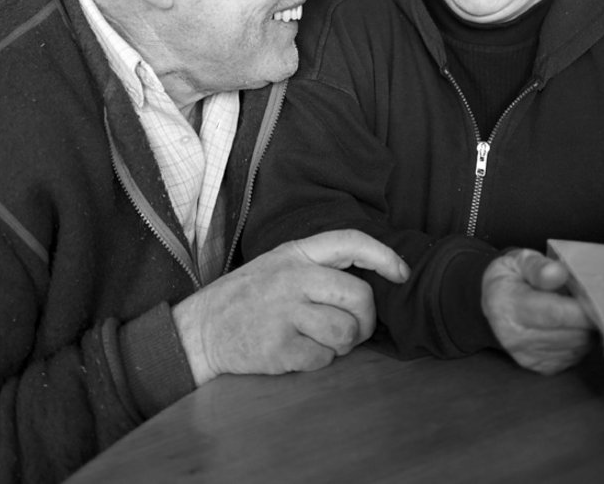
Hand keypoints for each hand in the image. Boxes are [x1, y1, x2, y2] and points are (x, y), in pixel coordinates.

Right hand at [173, 229, 408, 384]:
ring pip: (346, 332)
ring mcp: (284, 312)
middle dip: (365, 319)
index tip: (402, 273)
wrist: (201, 329)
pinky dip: (318, 360)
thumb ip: (318, 266)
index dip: (384, 256)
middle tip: (353, 328)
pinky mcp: (279, 347)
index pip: (350, 242)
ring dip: (342, 344)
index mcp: (295, 253)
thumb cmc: (249, 297)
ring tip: (320, 339)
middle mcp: (292, 278)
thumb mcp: (279, 264)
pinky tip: (297, 351)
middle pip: (360, 296)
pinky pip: (324, 358)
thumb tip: (372, 280)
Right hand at [482, 248, 593, 375]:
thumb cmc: (510, 277)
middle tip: (595, 300)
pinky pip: (574, 356)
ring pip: (577, 347)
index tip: (601, 299)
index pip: (555, 314)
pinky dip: (581, 341)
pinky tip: (574, 325)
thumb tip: (558, 272)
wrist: (491, 303)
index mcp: (508, 306)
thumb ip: (538, 266)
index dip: (583, 309)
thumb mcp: (518, 260)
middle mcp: (515, 337)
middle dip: (590, 319)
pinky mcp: (540, 366)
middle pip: (571, 334)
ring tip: (582, 310)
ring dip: (587, 330)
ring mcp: (528, 356)